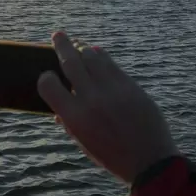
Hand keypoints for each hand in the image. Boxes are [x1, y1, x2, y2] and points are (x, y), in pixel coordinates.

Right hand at [37, 32, 178, 183]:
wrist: (150, 160)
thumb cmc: (113, 156)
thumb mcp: (85, 144)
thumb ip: (70, 123)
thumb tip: (58, 110)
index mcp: (74, 118)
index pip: (48, 85)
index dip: (45, 77)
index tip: (48, 75)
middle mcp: (91, 99)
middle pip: (71, 61)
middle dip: (62, 45)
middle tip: (58, 35)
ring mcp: (112, 89)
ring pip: (92, 57)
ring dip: (83, 49)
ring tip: (79, 46)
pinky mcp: (130, 85)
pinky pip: (111, 63)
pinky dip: (102, 55)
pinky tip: (98, 53)